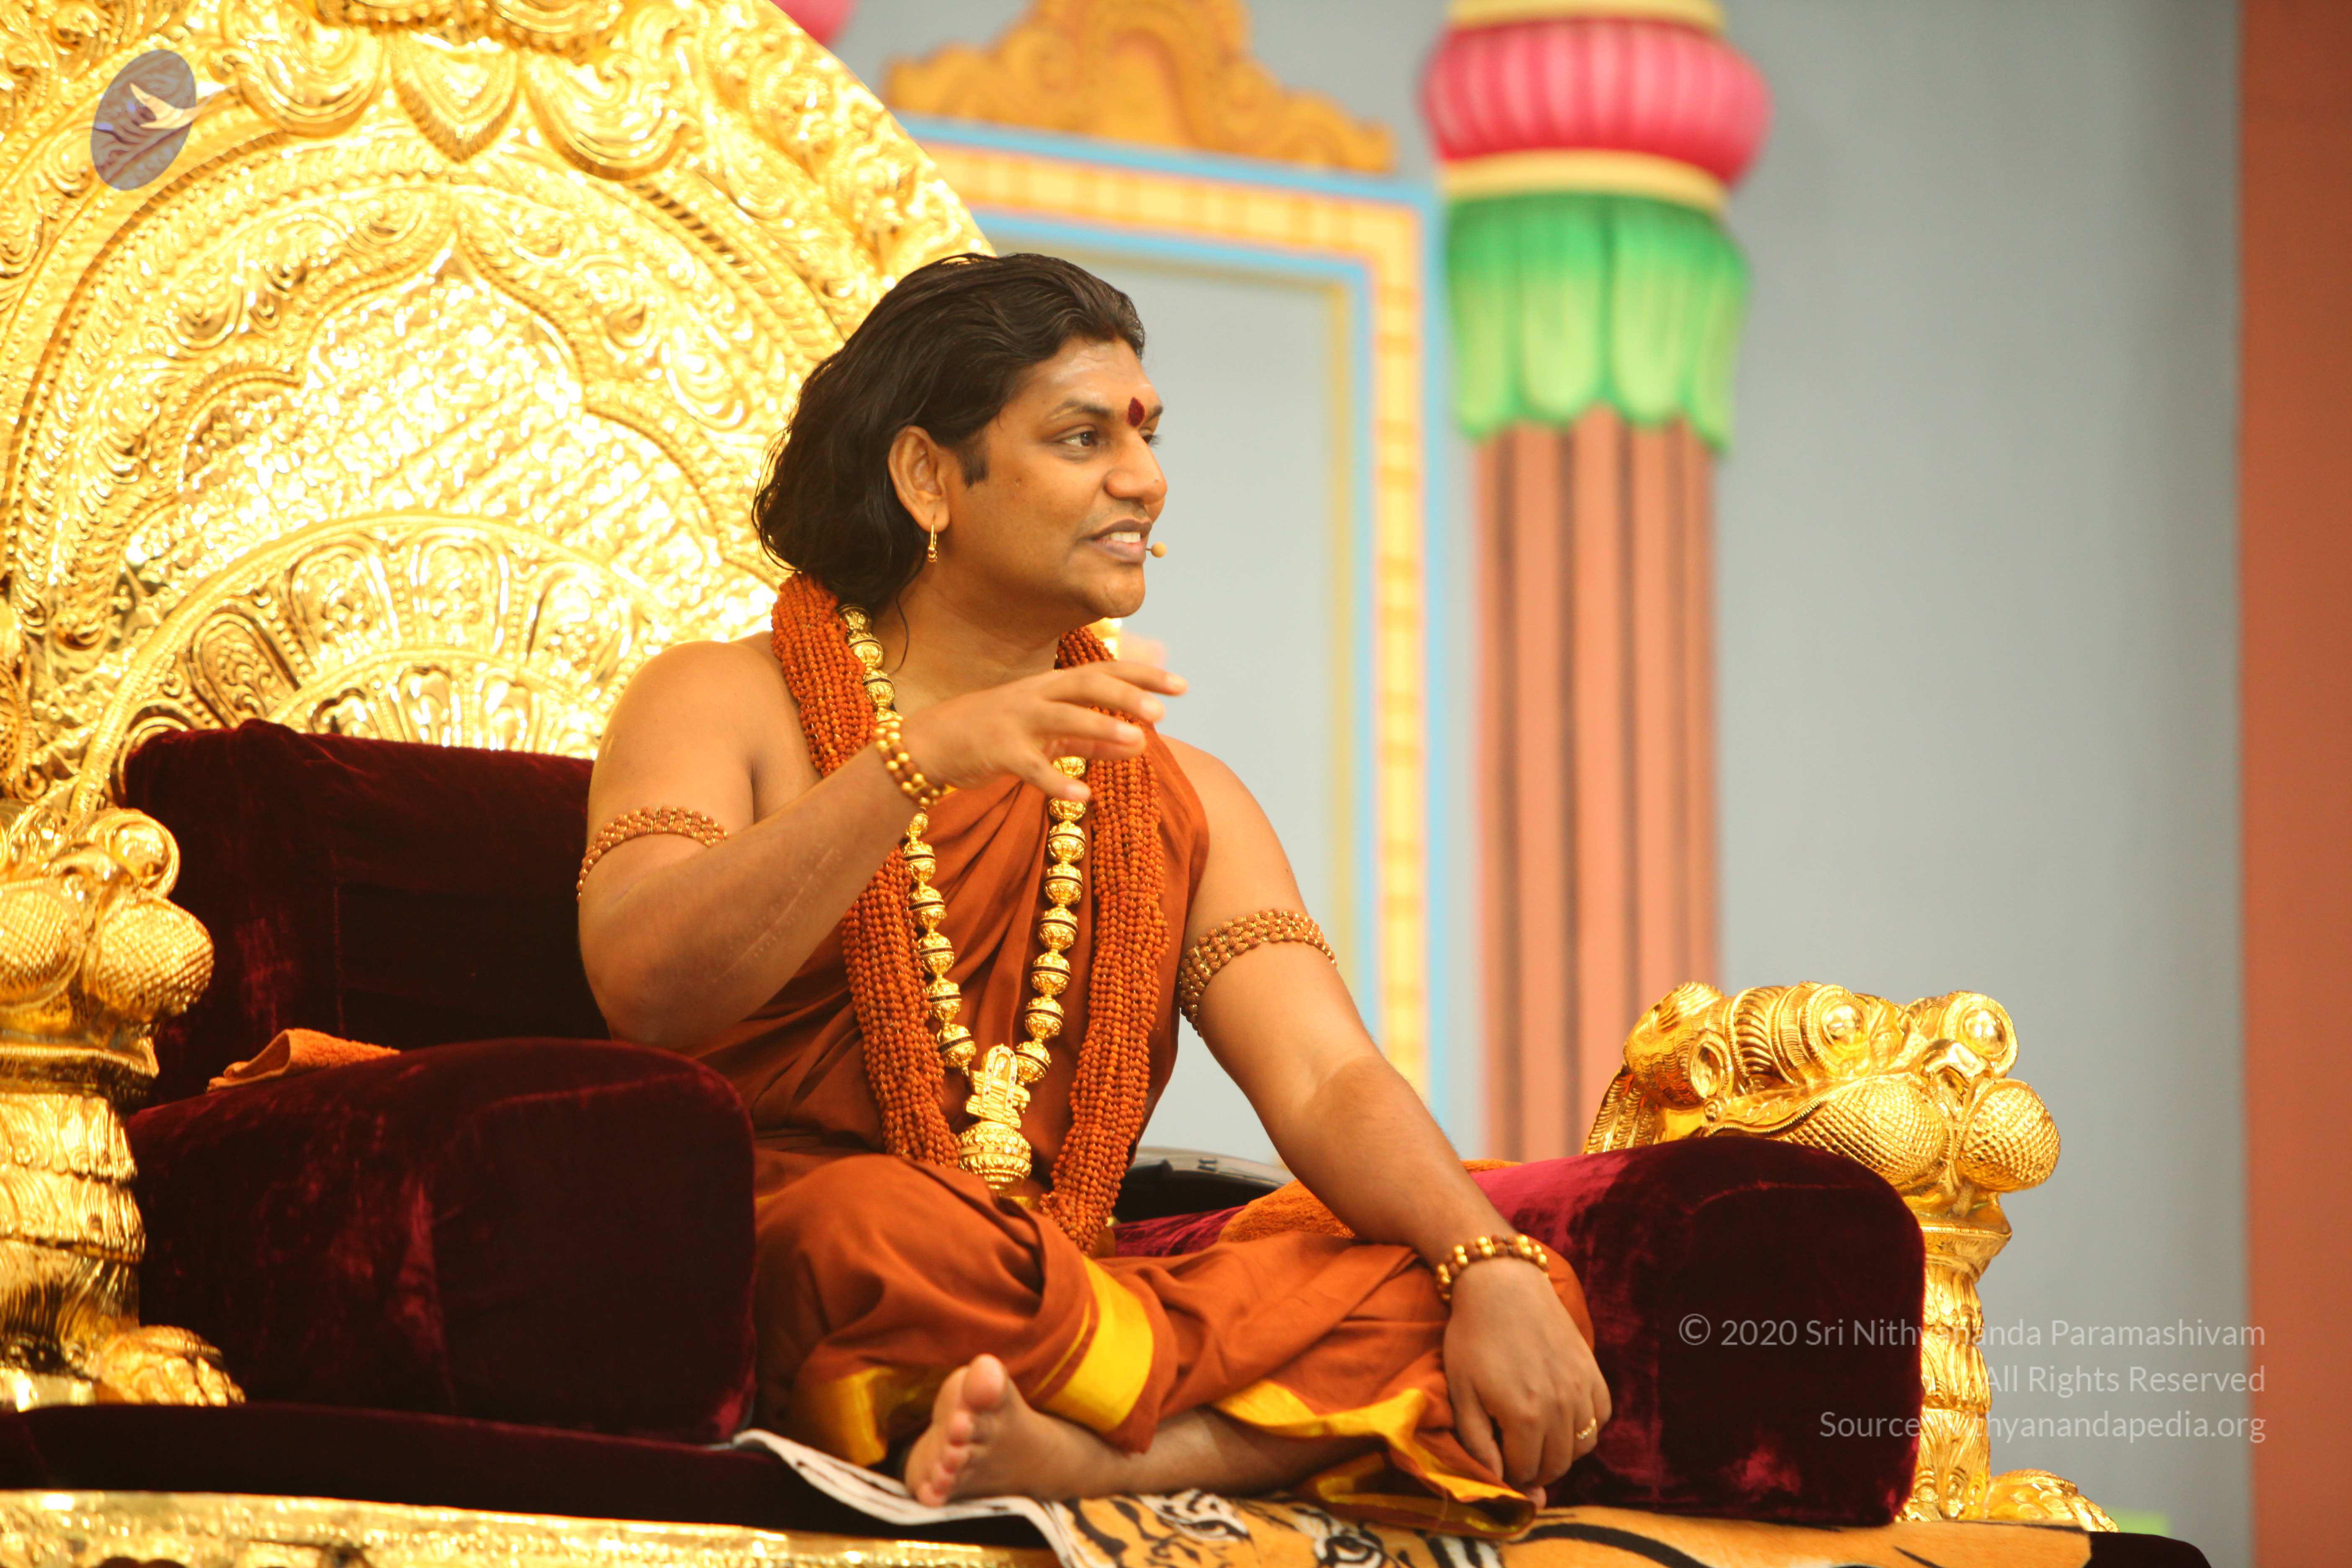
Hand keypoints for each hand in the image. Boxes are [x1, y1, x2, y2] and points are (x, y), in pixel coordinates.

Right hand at [899, 661, 1185, 801]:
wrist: (934, 741)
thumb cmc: (999, 733)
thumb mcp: (1050, 733)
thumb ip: (1093, 739)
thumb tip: (1141, 741)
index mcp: (1052, 685)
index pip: (1105, 671)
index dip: (1144, 676)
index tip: (1182, 685)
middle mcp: (1037, 694)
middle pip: (1087, 683)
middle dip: (1127, 693)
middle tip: (1164, 709)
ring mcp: (1016, 721)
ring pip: (1063, 717)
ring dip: (1101, 726)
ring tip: (1137, 739)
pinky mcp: (998, 751)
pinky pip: (1032, 767)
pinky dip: (1057, 781)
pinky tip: (1084, 796)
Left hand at [1442, 1257, 1610, 1502]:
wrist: (1502, 1284)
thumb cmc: (1472, 1337)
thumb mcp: (1461, 1392)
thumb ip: (1477, 1443)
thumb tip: (1497, 1480)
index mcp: (1524, 1416)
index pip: (1524, 1471)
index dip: (1508, 1473)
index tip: (1496, 1459)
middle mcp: (1560, 1407)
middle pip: (1557, 1464)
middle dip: (1535, 1469)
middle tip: (1516, 1454)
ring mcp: (1581, 1388)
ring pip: (1583, 1446)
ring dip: (1562, 1451)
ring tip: (1538, 1437)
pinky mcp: (1593, 1371)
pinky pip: (1602, 1416)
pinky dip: (1586, 1425)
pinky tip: (1563, 1415)